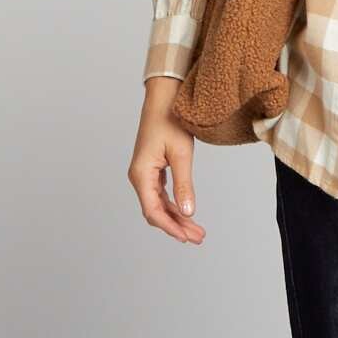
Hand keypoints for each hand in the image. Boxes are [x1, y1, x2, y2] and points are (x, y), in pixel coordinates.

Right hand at [129, 76, 206, 243]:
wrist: (164, 100)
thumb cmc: (170, 122)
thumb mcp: (181, 155)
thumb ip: (184, 185)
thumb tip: (188, 212)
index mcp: (141, 174)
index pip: (153, 211)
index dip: (170, 227)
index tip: (187, 238)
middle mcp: (139, 177)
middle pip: (156, 211)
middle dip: (177, 226)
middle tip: (199, 238)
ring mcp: (144, 174)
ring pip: (159, 205)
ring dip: (177, 218)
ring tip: (197, 231)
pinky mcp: (152, 171)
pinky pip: (161, 195)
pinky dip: (174, 206)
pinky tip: (187, 214)